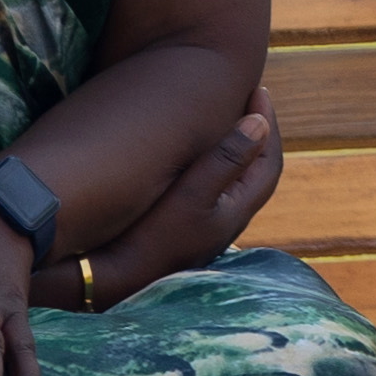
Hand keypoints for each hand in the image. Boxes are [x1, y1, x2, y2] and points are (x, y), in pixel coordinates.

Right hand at [78, 91, 281, 304]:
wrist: (107, 284)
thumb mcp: (190, 195)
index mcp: (236, 210)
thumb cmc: (150, 239)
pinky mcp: (179, 232)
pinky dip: (208, 164)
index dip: (268, 123)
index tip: (258, 90)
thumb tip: (258, 123)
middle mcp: (225, 222)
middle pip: (253, 170)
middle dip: (254, 133)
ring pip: (230, 180)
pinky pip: (207, 190)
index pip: (268, 161)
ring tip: (219, 120)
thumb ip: (226, 159)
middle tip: (244, 99)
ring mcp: (202, 229)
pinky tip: (186, 156)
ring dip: (230, 148)